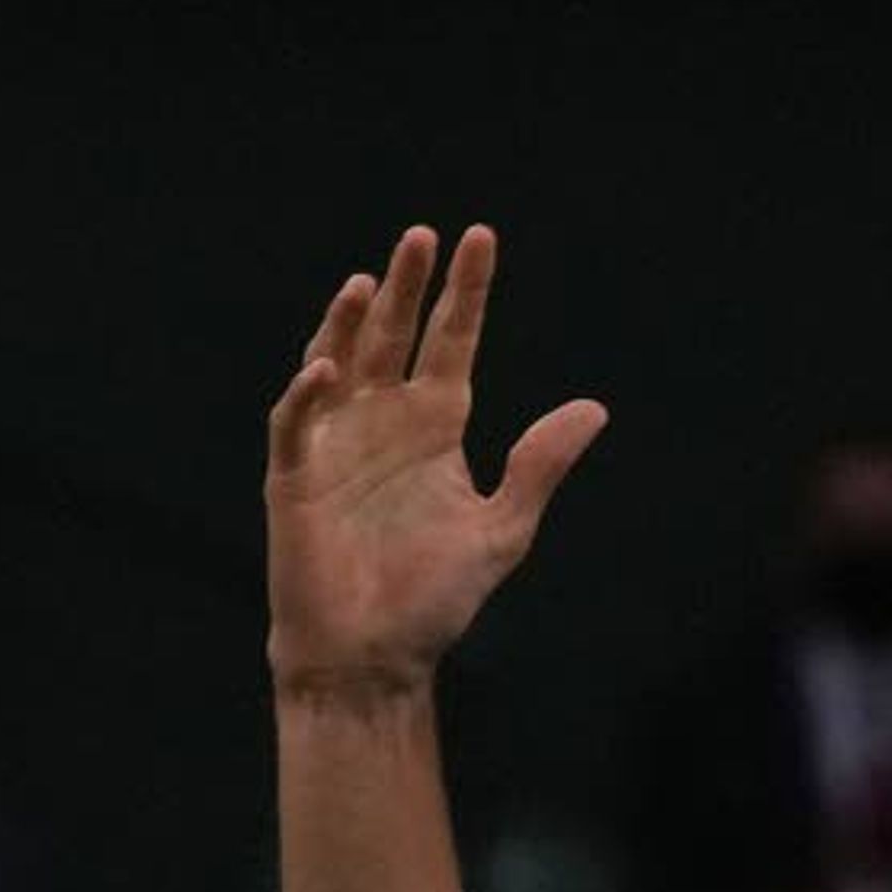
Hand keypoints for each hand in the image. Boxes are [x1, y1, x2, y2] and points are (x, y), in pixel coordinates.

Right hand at [264, 226, 605, 694]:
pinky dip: (309, 395)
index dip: (465, 294)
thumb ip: (540, 466)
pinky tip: (329, 368)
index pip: (452, 344)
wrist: (377, 657)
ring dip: (348, 324)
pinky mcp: (295, 479)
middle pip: (394, 337)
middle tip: (423, 235)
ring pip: (339, 364)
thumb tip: (595, 407)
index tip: (481, 239)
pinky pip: (297, 425)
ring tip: (368, 280)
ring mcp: (336, 446)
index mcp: (436, 429)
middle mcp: (384, 424)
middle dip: (407, 287)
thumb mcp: (503, 528)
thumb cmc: (434, 598)